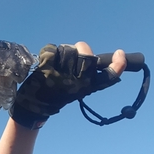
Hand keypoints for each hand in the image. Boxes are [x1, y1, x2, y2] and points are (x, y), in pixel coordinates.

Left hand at [9, 42, 126, 128]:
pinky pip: (51, 50)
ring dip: (63, 51)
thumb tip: (90, 55)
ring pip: (69, 50)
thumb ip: (86, 75)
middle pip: (87, 55)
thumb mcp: (77, 88)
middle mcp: (78, 83)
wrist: (34, 106)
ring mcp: (62, 76)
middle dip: (82, 48)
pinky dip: (48, 51)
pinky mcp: (47, 71)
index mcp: (88, 87)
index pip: (110, 76)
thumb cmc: (57, 94)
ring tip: (57, 61)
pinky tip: (45, 60)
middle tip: (77, 50)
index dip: (118, 64)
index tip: (120, 53)